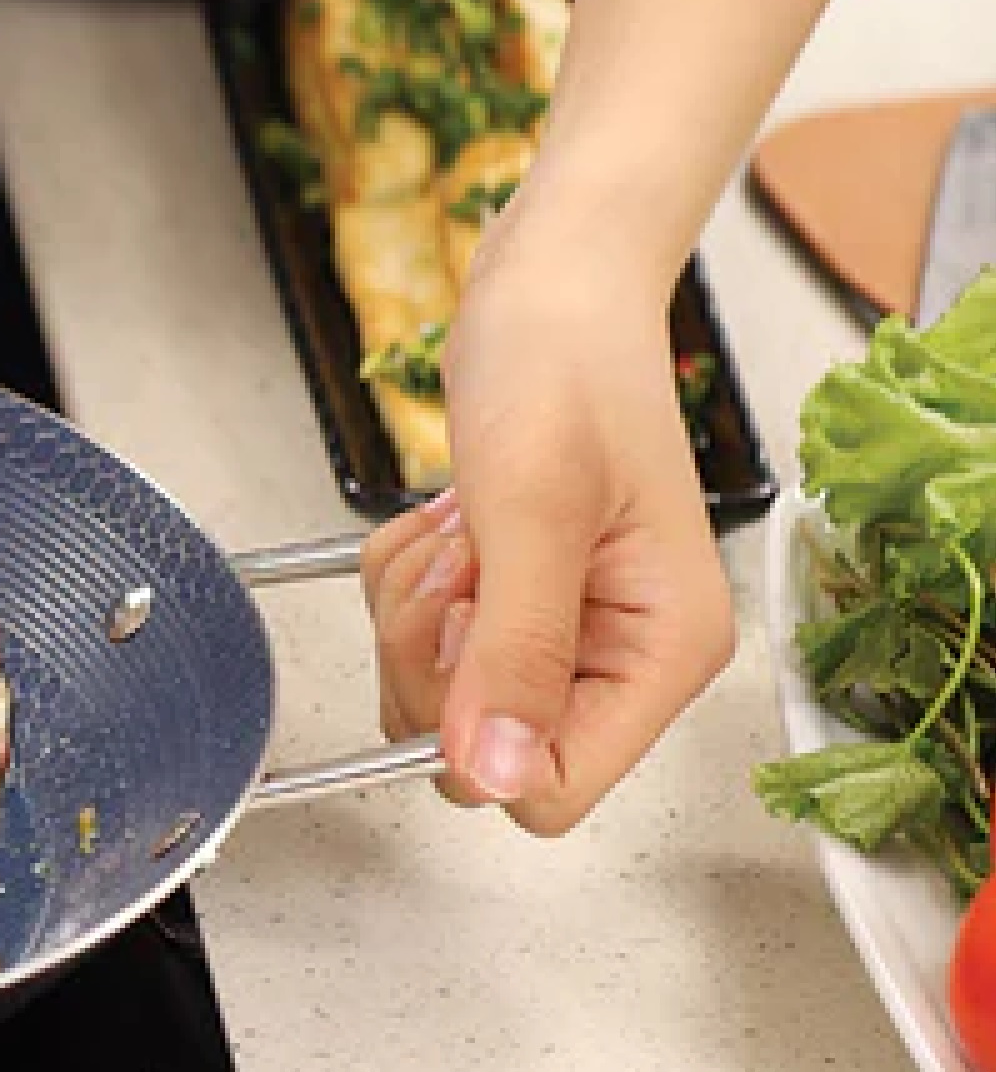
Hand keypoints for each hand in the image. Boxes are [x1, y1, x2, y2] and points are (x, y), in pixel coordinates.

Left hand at [358, 215, 734, 834]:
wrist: (551, 283)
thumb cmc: (564, 364)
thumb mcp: (531, 509)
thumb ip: (516, 651)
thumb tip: (494, 774)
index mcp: (663, 651)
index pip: (551, 787)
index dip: (476, 732)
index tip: (466, 632)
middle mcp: (620, 655)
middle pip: (477, 748)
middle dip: (435, 655)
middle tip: (461, 562)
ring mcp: (562, 629)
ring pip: (436, 694)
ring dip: (415, 608)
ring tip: (459, 528)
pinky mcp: (510, 598)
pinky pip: (420, 637)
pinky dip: (407, 579)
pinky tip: (448, 520)